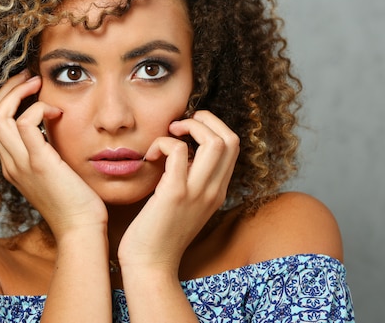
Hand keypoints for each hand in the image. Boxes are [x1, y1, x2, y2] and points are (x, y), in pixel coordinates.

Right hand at [0, 71, 106, 236]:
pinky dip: (38, 109)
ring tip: (38, 83)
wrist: (81, 229)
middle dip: (8, 89)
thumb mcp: (55, 172)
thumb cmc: (76, 202)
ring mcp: (21, 164)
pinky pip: (26, 124)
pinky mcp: (39, 164)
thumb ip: (48, 151)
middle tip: (30, 76)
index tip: (28, 86)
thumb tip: (55, 125)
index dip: (6, 99)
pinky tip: (57, 112)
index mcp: (13, 165)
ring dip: (18, 92)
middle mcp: (10, 163)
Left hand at [117, 110, 239, 272]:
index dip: (213, 127)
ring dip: (188, 127)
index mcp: (218, 191)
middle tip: (179, 126)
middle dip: (205, 119)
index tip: (188, 130)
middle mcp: (214, 190)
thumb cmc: (161, 232)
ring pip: (213, 141)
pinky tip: (151, 156)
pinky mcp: (175, 194)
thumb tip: (183, 151)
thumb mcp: (187, 204)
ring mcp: (197, 192)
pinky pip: (179, 151)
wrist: (150, 265)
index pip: (233, 146)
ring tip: (168, 135)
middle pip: (230, 139)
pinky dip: (164, 143)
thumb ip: (192, 180)